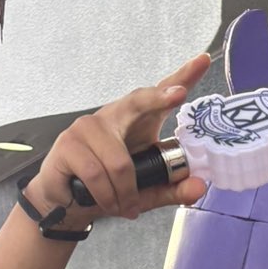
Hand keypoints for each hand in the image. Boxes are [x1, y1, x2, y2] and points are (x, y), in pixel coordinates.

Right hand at [24, 54, 211, 225]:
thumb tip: (199, 187)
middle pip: (139, 101)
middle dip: (159, 97)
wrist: (66, 203)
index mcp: (137, 121)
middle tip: (178, 94)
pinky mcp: (68, 144)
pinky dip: (107, 196)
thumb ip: (173, 189)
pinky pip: (97, 174)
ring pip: (120, 163)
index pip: (160, 94)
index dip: (182, 76)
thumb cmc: (108, 188)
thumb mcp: (146, 193)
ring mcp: (87, 126)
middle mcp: (113, 116)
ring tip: (125, 206)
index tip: (202, 62)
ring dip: (125, 193)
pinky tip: (107, 203)